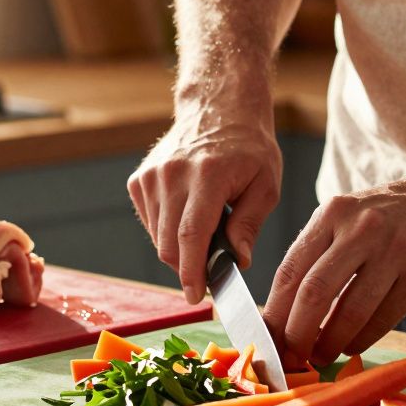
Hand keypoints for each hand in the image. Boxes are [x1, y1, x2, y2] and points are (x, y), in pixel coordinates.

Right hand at [128, 91, 281, 303]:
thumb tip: (237, 261)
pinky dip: (168, 231)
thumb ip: (249, 225)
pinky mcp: (139, 180)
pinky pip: (150, 223)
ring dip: (180, 249)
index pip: (191, 234)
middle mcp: (172, 174)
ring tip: (206, 231)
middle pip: (170, 243)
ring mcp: (151, 176)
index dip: (192, 271)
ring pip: (158, 238)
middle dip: (189, 267)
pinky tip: (188, 215)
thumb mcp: (266, 184)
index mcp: (206, 175)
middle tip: (212, 270)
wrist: (218, 109)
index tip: (196, 297)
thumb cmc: (248, 148)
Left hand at [262, 170, 405, 366]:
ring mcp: (394, 249)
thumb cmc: (398, 215)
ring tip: (320, 357)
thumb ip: (322, 252)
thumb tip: (285, 309)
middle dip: (296, 334)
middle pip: (313, 292)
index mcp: (332, 214)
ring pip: (348, 310)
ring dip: (329, 343)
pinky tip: (351, 346)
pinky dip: (361, 339)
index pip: (289, 270)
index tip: (267, 339)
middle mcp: (359, 228)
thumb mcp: (352, 216)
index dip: (273, 312)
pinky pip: (382, 317)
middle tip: (291, 356)